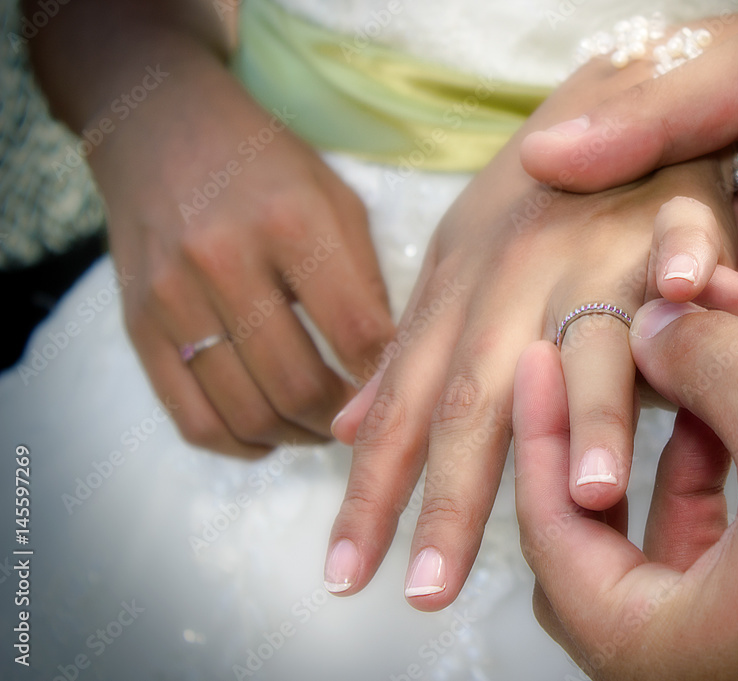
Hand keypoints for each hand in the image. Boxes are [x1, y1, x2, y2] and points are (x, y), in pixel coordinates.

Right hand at [92, 53, 392, 455]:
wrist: (160, 129)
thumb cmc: (267, 165)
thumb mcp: (336, 201)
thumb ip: (367, 282)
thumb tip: (389, 367)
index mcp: (291, 222)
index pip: (356, 333)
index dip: (386, 379)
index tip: (400, 393)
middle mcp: (224, 261)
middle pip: (298, 386)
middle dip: (343, 421)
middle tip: (360, 421)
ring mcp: (173, 299)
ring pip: (247, 413)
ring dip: (297, 437)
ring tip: (320, 426)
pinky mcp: (139, 327)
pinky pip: (192, 418)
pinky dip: (239, 444)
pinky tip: (268, 433)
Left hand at [322, 5, 737, 607]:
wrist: (593, 101)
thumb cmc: (523, 207)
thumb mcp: (450, 277)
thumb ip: (406, 358)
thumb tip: (345, 430)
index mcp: (456, 305)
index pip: (404, 413)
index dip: (371, 495)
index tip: (344, 574)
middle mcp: (513, 287)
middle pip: (477, 400)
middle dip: (451, 499)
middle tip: (426, 588)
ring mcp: (592, 254)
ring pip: (586, 340)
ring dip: (588, 415)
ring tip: (582, 496)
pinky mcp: (671, 219)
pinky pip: (683, 243)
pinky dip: (685, 262)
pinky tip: (682, 296)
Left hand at [514, 300, 737, 679]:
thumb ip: (701, 354)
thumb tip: (639, 321)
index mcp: (658, 651)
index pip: (551, 534)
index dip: (537, 434)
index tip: (536, 357)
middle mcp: (680, 675)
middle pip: (583, 554)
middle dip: (583, 456)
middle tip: (578, 375)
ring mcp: (726, 665)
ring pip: (646, 556)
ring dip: (652, 469)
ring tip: (677, 386)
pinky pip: (701, 563)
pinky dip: (701, 495)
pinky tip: (726, 426)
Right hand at [521, 0, 737, 402]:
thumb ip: (654, 113)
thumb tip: (540, 155)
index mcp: (705, 215)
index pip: (623, 267)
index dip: (598, 272)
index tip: (561, 262)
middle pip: (663, 333)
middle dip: (628, 337)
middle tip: (600, 315)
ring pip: (728, 365)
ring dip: (690, 341)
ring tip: (665, 297)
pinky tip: (723, 290)